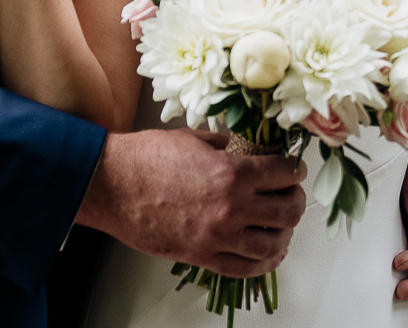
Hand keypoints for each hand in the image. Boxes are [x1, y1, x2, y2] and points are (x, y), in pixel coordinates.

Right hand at [75, 129, 307, 277]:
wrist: (111, 185)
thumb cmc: (144, 158)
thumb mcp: (192, 139)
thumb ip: (224, 146)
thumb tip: (244, 149)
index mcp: (231, 173)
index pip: (283, 173)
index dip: (293, 169)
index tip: (293, 169)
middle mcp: (232, 208)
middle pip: (287, 211)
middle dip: (296, 200)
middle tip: (292, 194)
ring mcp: (218, 237)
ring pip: (273, 243)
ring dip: (285, 233)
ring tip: (283, 225)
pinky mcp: (202, 257)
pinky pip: (246, 268)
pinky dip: (265, 262)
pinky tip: (269, 253)